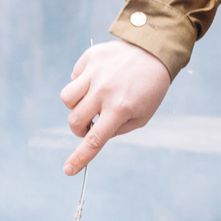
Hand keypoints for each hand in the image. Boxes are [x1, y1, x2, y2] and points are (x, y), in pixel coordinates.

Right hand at [60, 40, 173, 174]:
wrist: (153, 51)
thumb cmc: (149, 88)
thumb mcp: (142, 116)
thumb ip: (117, 129)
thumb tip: (93, 134)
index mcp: (120, 108)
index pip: (94, 140)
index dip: (79, 158)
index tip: (68, 170)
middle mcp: (105, 91)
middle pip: (75, 120)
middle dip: (79, 128)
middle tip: (91, 124)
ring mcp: (95, 73)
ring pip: (67, 99)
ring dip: (76, 106)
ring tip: (91, 100)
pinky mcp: (90, 58)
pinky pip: (74, 77)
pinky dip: (81, 83)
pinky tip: (98, 79)